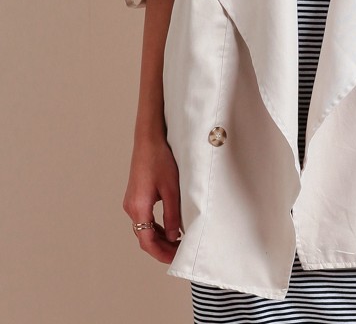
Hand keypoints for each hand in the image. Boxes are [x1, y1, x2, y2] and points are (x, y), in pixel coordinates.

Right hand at [123, 135, 182, 263]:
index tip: (176, 259)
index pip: (147, 241)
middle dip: (161, 248)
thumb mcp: (171, 189)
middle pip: (144, 238)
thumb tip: (175, 237)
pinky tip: (170, 228)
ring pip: (144, 229)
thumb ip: (172, 215)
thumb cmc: (160, 160)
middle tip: (180, 253)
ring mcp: (131, 202)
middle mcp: (131, 207)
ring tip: (178, 243)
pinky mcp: (135, 196)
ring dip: (159, 238)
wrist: (148, 139)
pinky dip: (156, 227)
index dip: (162, 253)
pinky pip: (144, 219)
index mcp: (138, 207)